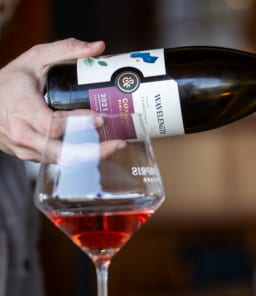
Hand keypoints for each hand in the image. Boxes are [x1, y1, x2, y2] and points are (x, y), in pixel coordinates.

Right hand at [0, 38, 104, 160]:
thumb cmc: (10, 81)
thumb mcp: (34, 59)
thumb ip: (65, 50)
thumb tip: (98, 47)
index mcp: (21, 107)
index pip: (51, 124)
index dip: (77, 123)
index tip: (99, 118)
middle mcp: (22, 132)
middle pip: (60, 151)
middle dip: (92, 150)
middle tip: (117, 143)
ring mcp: (25, 148)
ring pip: (61, 160)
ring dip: (90, 157)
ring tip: (113, 146)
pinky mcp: (30, 157)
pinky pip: (57, 161)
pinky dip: (78, 158)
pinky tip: (97, 150)